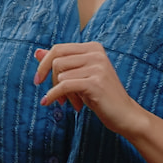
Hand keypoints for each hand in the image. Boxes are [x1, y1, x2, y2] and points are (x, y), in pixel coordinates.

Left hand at [33, 42, 149, 137]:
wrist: (125, 114)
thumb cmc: (100, 95)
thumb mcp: (79, 76)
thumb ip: (60, 63)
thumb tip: (37, 52)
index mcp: (93, 48)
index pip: (58, 49)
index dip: (44, 64)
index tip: (38, 80)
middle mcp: (96, 53)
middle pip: (57, 61)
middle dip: (51, 80)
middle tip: (57, 96)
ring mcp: (97, 67)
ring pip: (60, 75)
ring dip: (60, 92)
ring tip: (71, 102)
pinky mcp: (95, 82)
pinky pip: (63, 86)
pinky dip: (53, 95)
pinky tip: (50, 102)